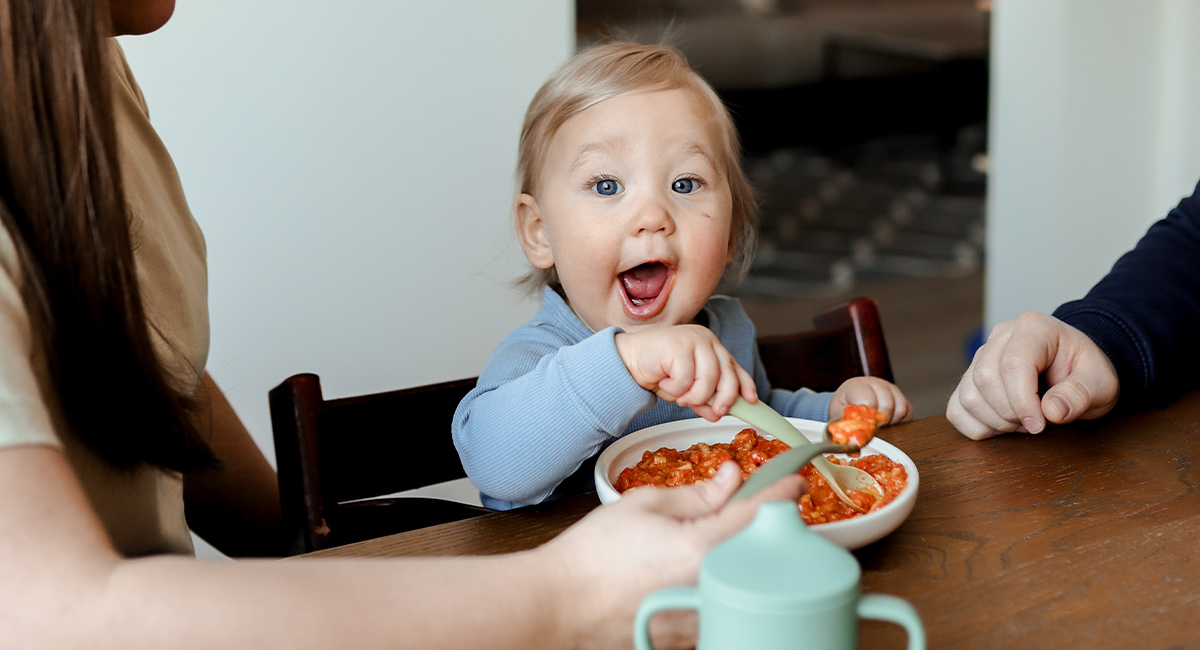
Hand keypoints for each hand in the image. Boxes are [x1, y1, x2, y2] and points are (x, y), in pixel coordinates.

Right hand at [542, 461, 804, 649]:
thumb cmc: (592, 556)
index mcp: (699, 549)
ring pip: (741, 583)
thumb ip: (696, 494)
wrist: (558, 605)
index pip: (756, 515)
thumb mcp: (643, 506)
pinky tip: (688, 577)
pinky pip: (718, 608)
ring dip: (739, 562)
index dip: (779, 493)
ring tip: (703, 548)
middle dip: (758, 531)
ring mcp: (701, 619)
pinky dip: (718, 589)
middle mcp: (708, 588)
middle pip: (758, 554)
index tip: (794, 482)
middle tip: (746, 513)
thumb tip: (729, 480)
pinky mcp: (688, 639)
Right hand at [616, 325, 756, 420]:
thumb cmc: (656, 370)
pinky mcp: (679, 345)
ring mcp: (693, 340)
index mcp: (711, 347)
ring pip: (708, 380)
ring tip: (678, 396)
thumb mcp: (685, 389)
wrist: (627, 359)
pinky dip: (675, 389)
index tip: (751, 401)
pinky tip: (664, 382)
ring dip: (693, 396)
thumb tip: (717, 414)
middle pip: (727, 375)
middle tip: (715, 412)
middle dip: (723, 399)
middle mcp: (706, 340)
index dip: (744, 385)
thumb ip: (703, 399)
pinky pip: (686, 379)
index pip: (734, 367)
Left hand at [829, 377, 912, 423]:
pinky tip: (888, 423)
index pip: (869, 401)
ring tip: (879, 425)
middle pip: (887, 405)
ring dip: (891, 422)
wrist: (850, 398)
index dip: (868, 418)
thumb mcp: (837, 413)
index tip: (864, 426)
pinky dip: (900, 422)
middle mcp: (876, 384)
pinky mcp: (902, 398)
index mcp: (858, 385)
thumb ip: (842, 422)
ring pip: (900, 409)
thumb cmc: (844, 406)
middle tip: (872, 428)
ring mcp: (891, 389)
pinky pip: (907, 412)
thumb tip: (853, 441)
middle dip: (880, 422)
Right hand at [947, 312, 1119, 439]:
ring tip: (1023, 422)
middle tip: (1036, 423)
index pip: (1013, 363)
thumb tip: (1052, 411)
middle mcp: (1000, 337)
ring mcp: (980, 358)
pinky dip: (977, 427)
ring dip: (995, 421)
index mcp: (1033, 328)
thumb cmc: (1086, 372)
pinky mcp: (969, 380)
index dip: (1022, 400)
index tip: (1040, 424)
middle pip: (985, 378)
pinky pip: (956, 409)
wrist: (1075, 369)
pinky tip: (1003, 425)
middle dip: (1009, 412)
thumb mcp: (1100, 382)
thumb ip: (1081, 394)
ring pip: (968, 395)